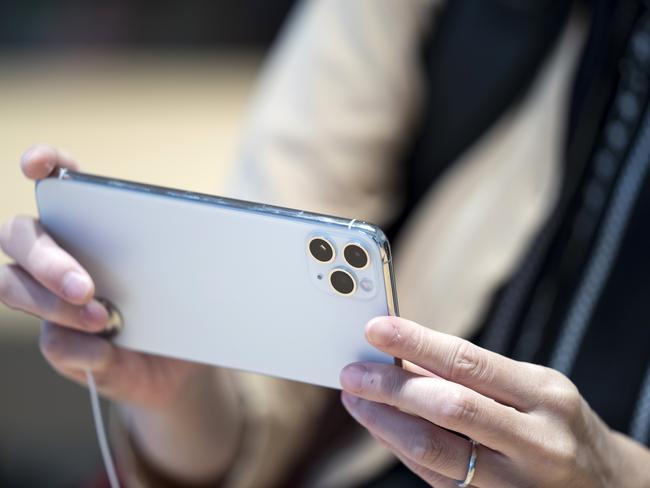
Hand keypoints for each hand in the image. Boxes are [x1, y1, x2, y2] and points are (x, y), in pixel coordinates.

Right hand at [0, 145, 199, 406]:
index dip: (43, 164)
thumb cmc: (184, 307)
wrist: (183, 363)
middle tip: (84, 287)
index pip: (58, 180)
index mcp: (94, 224)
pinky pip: (52, 342)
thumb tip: (175, 249)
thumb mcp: (191, 277)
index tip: (38, 165)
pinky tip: (106, 351)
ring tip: (102, 319)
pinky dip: (79, 347)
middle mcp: (61, 253)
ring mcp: (51, 297)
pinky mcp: (59, 340)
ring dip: (51, 304)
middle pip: (19, 235)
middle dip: (46, 259)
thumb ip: (178, 259)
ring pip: (12, 284)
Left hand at [340, 316, 649, 486]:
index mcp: (545, 395)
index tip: (377, 330)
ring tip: (356, 400)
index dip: (416, 343)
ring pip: (434, 449)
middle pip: (447, 407)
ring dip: (384, 422)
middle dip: (390, 387)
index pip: (469, 361)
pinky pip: (435, 477)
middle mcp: (535, 440)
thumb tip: (406, 354)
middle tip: (353, 373)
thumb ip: (475, 375)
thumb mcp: (534, 388)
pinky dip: (401, 449)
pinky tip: (382, 429)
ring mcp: (515, 482)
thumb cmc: (559, 425)